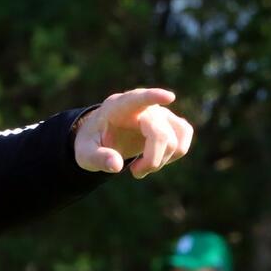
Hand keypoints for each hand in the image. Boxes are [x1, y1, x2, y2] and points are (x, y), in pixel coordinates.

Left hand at [74, 88, 195, 176]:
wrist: (103, 136)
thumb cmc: (93, 142)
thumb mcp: (84, 153)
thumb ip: (97, 158)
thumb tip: (116, 166)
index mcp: (118, 107)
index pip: (137, 99)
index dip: (153, 97)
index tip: (169, 97)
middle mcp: (143, 107)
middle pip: (160, 134)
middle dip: (152, 160)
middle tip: (135, 173)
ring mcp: (160, 112)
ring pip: (175, 139)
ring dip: (161, 160)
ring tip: (141, 167)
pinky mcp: (171, 121)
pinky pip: (185, 135)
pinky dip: (174, 154)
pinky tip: (156, 158)